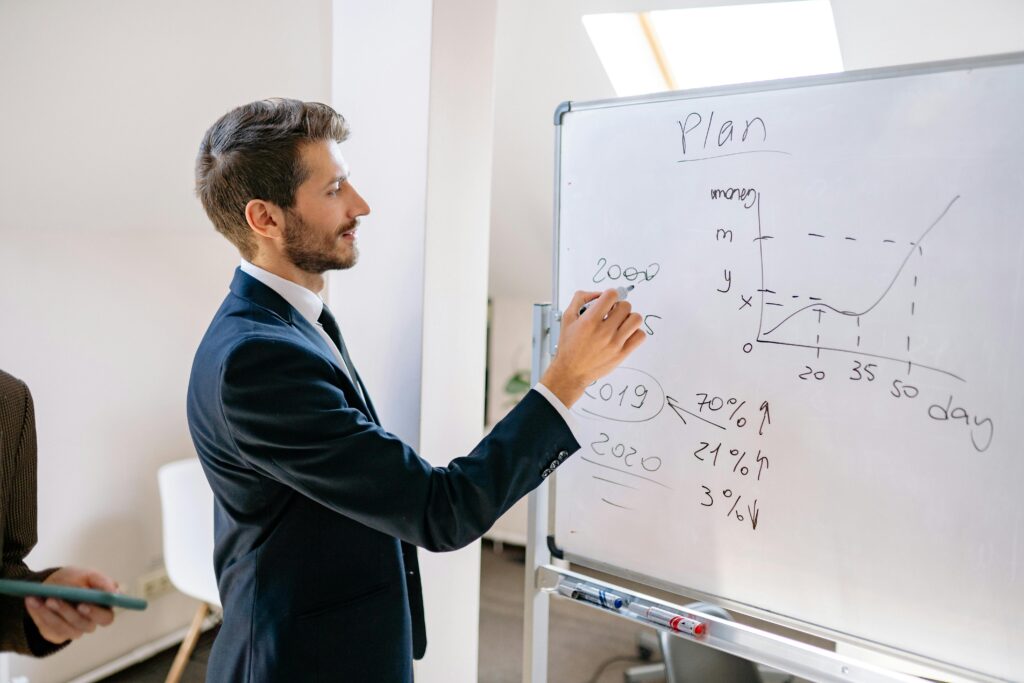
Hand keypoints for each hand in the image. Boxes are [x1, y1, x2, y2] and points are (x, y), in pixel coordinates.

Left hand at [25, 567, 117, 643]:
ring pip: (65, 628)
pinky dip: (41, 614)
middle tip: (53, 600)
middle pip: (84, 625)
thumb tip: (115, 591)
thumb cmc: (75, 579)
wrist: (52, 585)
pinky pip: (50, 628)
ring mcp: (74, 630)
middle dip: (68, 612)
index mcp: (103, 608)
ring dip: (52, 613)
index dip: (95, 614)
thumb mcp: (89, 575)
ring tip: (42, 598)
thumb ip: (102, 582)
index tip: (82, 605)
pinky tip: (33, 602)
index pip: (106, 618)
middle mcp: (90, 622)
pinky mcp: (58, 633)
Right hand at [541, 289, 645, 406]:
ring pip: (636, 319)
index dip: (610, 295)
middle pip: (626, 305)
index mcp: (590, 321)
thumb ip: (580, 299)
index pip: (612, 295)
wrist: (571, 372)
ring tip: (620, 323)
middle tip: (612, 313)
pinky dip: (635, 332)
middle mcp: (604, 331)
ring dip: (629, 318)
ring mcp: (615, 343)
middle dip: (619, 306)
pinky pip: (640, 336)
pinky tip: (624, 334)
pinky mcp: (622, 353)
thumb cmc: (569, 346)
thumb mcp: (567, 318)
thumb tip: (597, 293)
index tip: (608, 301)